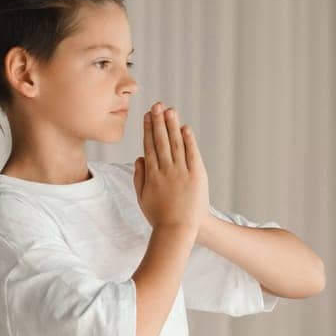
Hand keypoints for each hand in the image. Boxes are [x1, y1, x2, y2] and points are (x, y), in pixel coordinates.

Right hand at [132, 102, 209, 233]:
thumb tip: (139, 158)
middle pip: (161, 140)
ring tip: (169, 110)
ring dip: (172, 125)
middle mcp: (165, 170)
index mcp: (151, 175)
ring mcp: (181, 172)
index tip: (147, 115)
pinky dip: (188, 140)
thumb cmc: (159, 217)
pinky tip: (185, 128)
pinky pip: (192, 154)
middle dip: (158, 121)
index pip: (149, 146)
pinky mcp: (196, 176)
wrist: (178, 230)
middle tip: (157, 105)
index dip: (148, 129)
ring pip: (176, 143)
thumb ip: (139, 177)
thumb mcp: (142, 198)